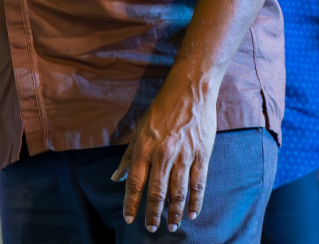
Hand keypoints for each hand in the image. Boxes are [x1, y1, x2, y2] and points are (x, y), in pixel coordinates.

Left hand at [112, 76, 218, 233]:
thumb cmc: (161, 109)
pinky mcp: (202, 155)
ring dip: (175, 212)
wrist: (190, 90)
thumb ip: (128, 155)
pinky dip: (196, 201)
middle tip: (151, 228)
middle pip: (157, 191)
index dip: (132, 202)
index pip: (135, 182)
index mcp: (145, 147)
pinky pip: (198, 183)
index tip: (129, 218)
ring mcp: (184, 155)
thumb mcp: (138, 128)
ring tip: (172, 226)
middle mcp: (163, 154)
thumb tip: (116, 177)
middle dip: (153, 213)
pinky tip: (192, 213)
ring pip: (179, 191)